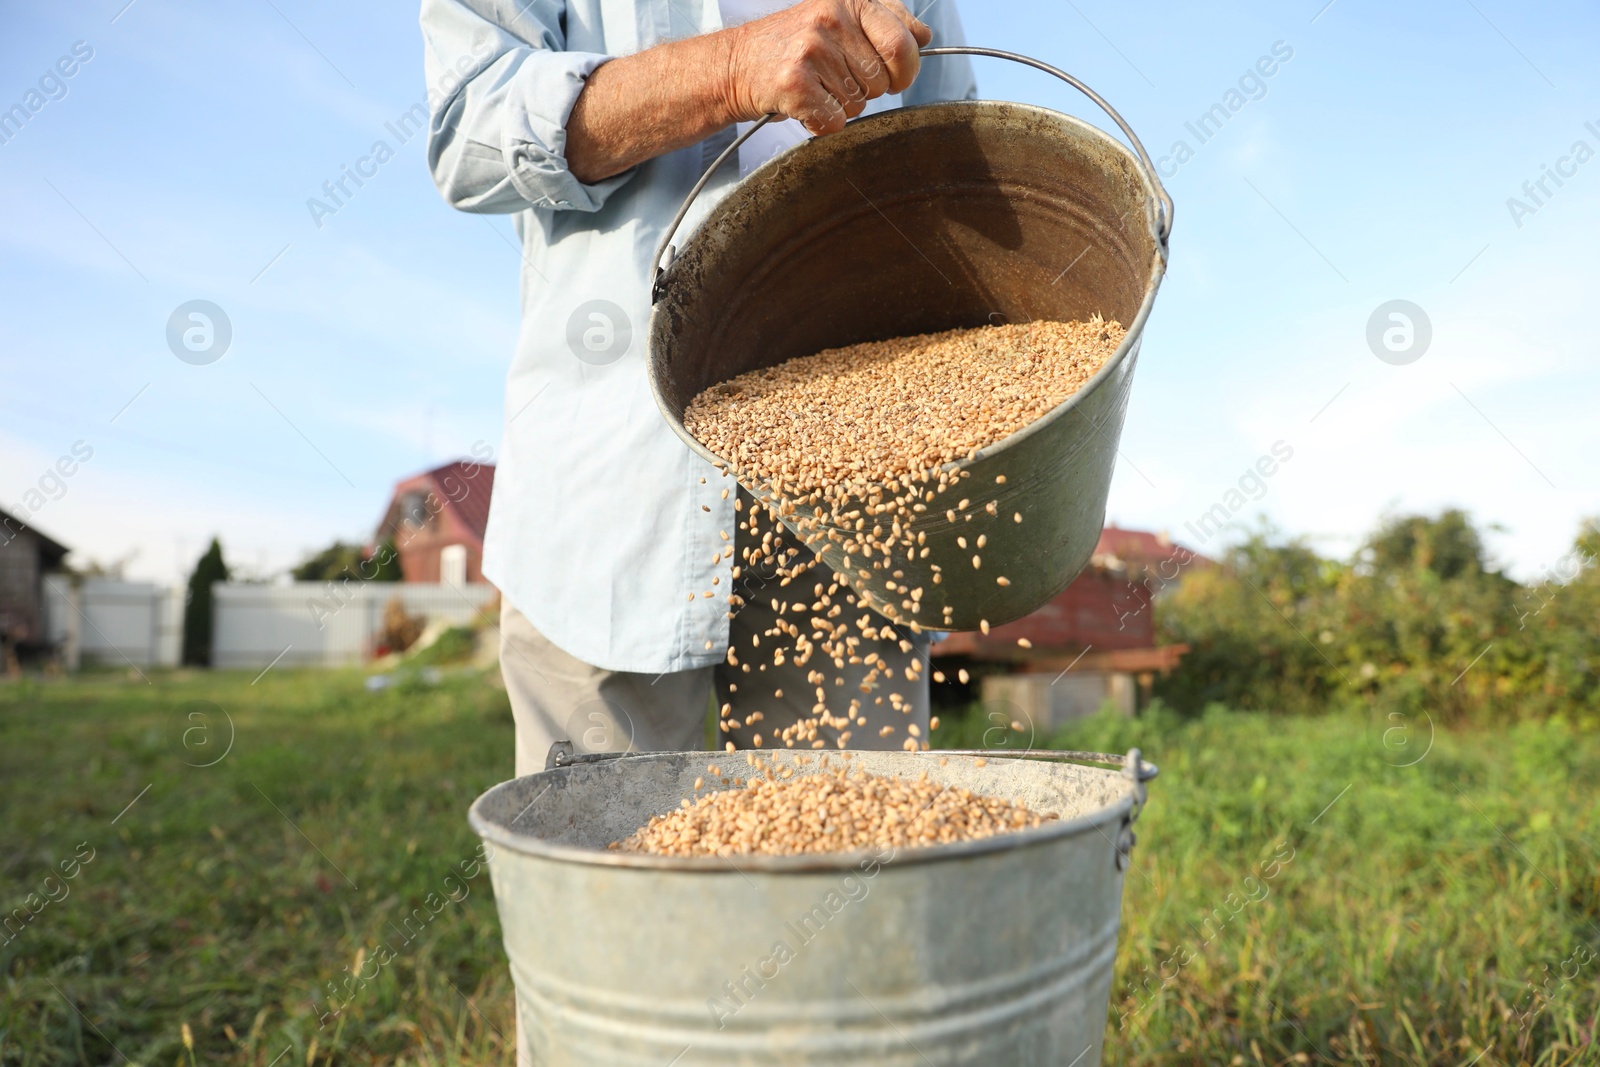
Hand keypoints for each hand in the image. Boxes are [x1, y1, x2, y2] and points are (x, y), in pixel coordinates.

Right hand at [725, 0, 932, 135]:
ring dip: (841, 105)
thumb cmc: (794, 45)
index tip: (893, 72)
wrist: (737, 64)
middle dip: (870, 90)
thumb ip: (886, 23)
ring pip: (860, 104)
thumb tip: (923, 36)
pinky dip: (821, 122)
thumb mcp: (841, 18)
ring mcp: (812, 50)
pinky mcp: (795, 83)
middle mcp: (832, 18)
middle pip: (883, 81)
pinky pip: (835, 121)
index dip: (905, 68)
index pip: (904, 43)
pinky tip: (805, 102)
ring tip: (816, 86)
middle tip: (843, 79)